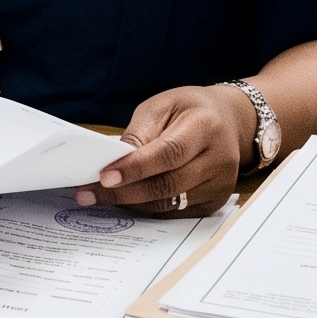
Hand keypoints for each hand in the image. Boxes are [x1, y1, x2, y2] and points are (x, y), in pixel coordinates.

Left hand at [74, 84, 252, 215]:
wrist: (228, 120)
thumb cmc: (189, 110)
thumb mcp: (162, 105)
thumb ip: (139, 133)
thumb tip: (113, 161)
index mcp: (206, 126)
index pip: (168, 153)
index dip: (135, 168)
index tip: (103, 176)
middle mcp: (220, 159)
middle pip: (168, 184)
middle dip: (123, 191)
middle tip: (88, 194)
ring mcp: (220, 185)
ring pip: (169, 203)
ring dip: (130, 203)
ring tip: (98, 197)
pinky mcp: (215, 202)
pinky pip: (175, 212)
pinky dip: (146, 208)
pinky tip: (125, 201)